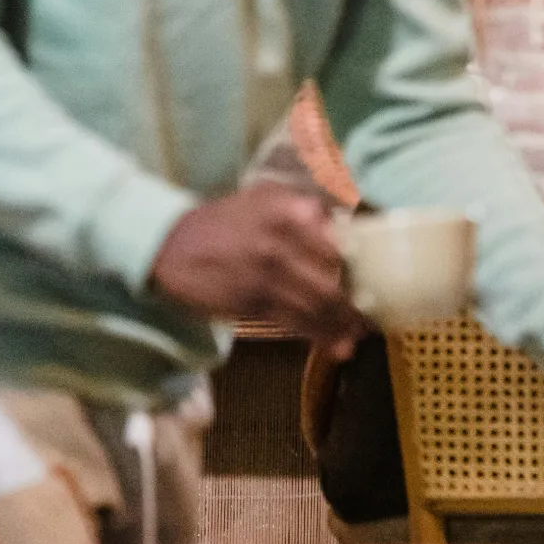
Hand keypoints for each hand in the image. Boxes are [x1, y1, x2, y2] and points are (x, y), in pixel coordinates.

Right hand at [150, 182, 368, 358]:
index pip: (340, 242)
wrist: (169, 246)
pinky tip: (337, 346)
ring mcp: (268, 273)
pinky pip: (296, 322)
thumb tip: (340, 228)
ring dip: (343, 324)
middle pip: (334, 277)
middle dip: (355, 301)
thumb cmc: (224, 223)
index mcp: (289, 209)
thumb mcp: (263, 198)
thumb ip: (303, 209)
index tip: (374, 280)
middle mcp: (282, 239)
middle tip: (370, 315)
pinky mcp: (253, 303)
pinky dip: (320, 336)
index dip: (360, 266)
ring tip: (357, 336)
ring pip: (318, 304)